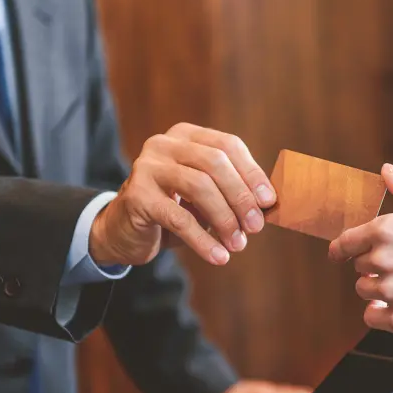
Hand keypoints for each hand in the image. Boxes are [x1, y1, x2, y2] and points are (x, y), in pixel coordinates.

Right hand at [89, 123, 276, 266]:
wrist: (124, 230)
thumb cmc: (173, 209)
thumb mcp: (205, 196)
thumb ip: (233, 193)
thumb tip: (268, 205)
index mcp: (187, 136)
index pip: (228, 145)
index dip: (252, 173)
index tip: (268, 202)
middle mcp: (164, 144)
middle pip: (215, 163)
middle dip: (241, 197)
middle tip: (256, 227)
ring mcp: (147, 167)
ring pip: (199, 187)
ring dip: (224, 219)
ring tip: (238, 244)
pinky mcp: (136, 196)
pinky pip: (179, 218)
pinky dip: (203, 240)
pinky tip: (219, 257)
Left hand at [329, 165, 392, 386]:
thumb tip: (387, 170)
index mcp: (389, 229)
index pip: (345, 242)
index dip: (342, 249)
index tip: (341, 254)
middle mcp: (384, 259)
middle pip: (360, 266)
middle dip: (378, 267)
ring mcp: (391, 290)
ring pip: (365, 292)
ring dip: (381, 291)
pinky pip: (373, 317)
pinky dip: (384, 315)